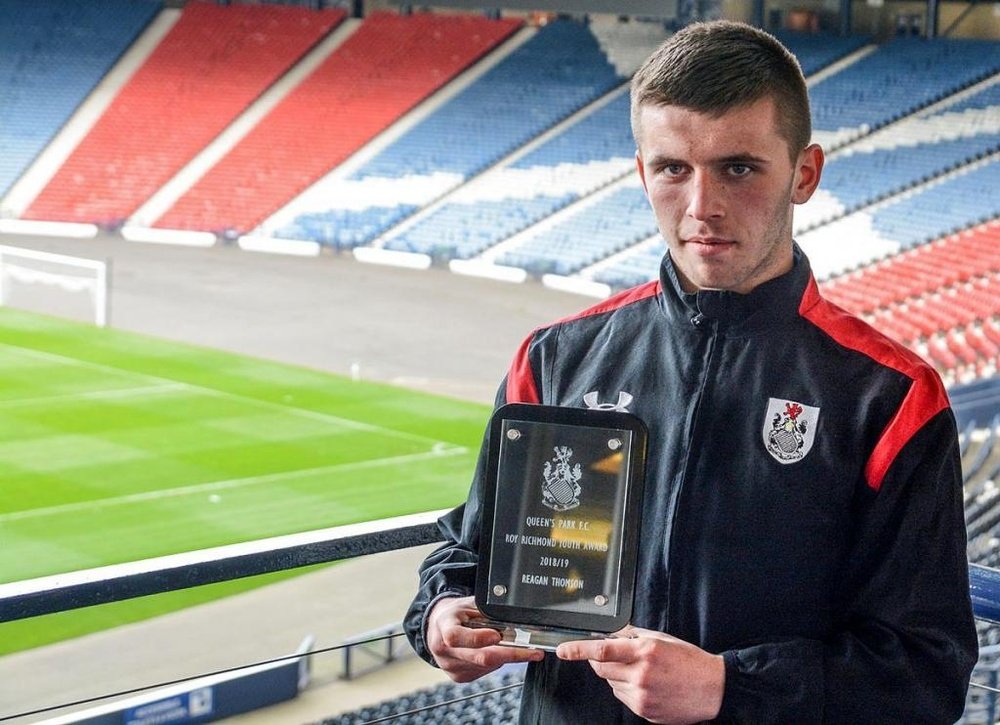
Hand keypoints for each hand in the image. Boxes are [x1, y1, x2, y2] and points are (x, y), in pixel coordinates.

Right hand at [425, 596, 544, 681]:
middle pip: (480, 657)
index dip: (478, 638)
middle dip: (511, 654)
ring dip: (505, 657)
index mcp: (444, 627)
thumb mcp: (468, 605)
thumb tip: (513, 621)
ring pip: (486, 666)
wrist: (437, 627)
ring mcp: (451, 667)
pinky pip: (484, 671)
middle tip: (533, 652)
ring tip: (516, 646)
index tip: (497, 635)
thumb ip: (486, 612)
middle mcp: (444, 650)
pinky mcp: (459, 677)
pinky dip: (496, 662)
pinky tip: (496, 651)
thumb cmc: (456, 614)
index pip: (456, 637)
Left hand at [556, 625, 724, 723]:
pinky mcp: (644, 711)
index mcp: (644, 651)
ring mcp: (641, 696)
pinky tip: (647, 685)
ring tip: (643, 672)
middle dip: (601, 660)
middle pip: (601, 668)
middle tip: (616, 656)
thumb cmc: (689, 662)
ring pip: (611, 684)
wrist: (713, 689)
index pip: (602, 649)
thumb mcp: (661, 639)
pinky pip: (623, 698)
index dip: (578, 649)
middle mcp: (640, 674)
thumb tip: (611, 631)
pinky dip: (627, 689)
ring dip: (618, 676)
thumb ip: (633, 635)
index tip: (563, 649)